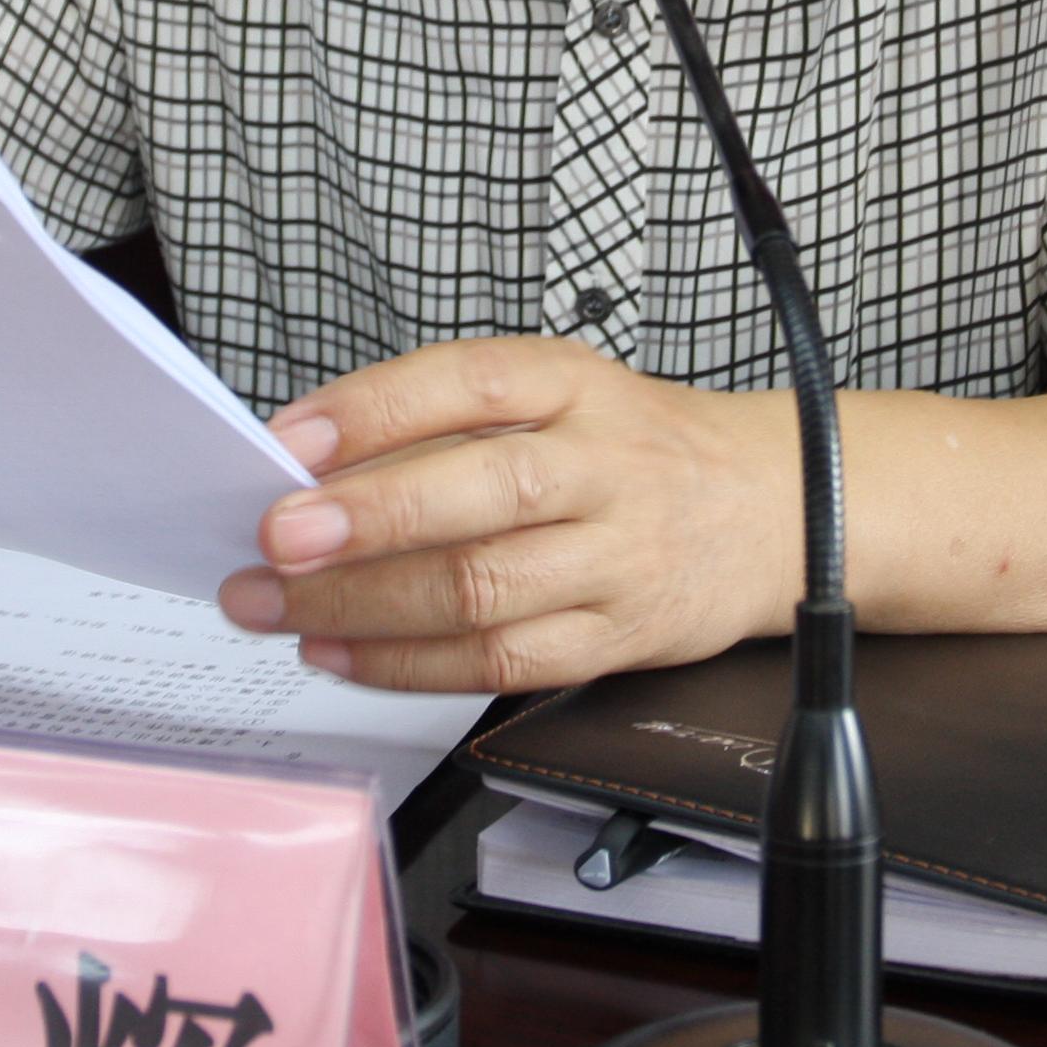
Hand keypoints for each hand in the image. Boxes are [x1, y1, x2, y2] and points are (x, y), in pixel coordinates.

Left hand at [216, 337, 798, 691]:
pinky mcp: (615, 638)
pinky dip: (408, 665)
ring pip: (481, 590)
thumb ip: (451, 419)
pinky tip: (341, 653)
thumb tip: (308, 466)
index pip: (472, 381)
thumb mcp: (561, 394)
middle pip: (481, 493)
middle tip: (272, 538)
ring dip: (364, 605)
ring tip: (276, 605)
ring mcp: (615, 558)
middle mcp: (603, 467)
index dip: (376, 410)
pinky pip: (500, 662)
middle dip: (366, 520)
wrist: (774, 508)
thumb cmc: (635, 447)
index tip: (288, 441)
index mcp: (577, 385)